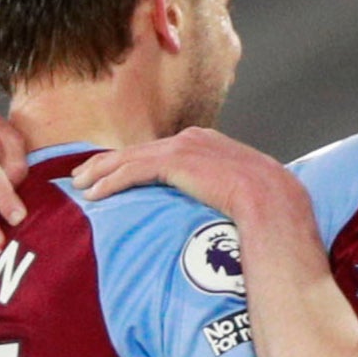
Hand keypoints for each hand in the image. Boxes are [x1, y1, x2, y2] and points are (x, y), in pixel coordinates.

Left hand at [68, 127, 292, 220]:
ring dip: (100, 172)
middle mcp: (194, 139)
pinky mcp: (176, 162)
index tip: (114, 174)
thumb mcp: (244, 197)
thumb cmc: (269, 211)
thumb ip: (222, 196)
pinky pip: (133, 171)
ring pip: (130, 158)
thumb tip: (216, 217)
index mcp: (209, 144)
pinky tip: (93, 194)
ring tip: (80, 185)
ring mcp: (185, 148)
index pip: (161, 151)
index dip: (133, 162)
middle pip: (140, 150)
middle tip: (83, 176)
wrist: (277, 204)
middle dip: (108, 163)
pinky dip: (110, 182)